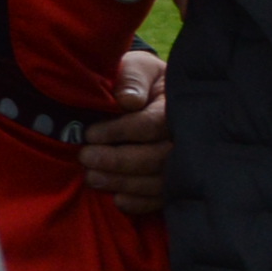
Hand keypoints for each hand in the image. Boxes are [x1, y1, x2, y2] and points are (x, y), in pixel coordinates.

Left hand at [85, 52, 169, 217]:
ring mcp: (184, 162)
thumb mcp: (135, 67)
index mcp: (175, 106)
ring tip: (92, 177)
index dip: (119, 131)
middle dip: (117, 161)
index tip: (90, 133)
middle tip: (85, 158)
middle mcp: (186, 137)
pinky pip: (163, 198)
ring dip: (124, 183)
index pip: (152, 124)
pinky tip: (118, 199)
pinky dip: (140, 203)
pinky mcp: (177, 181)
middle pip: (157, 157)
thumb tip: (127, 100)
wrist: (152, 94)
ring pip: (159, 181)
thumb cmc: (140, 80)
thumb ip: (131, 79)